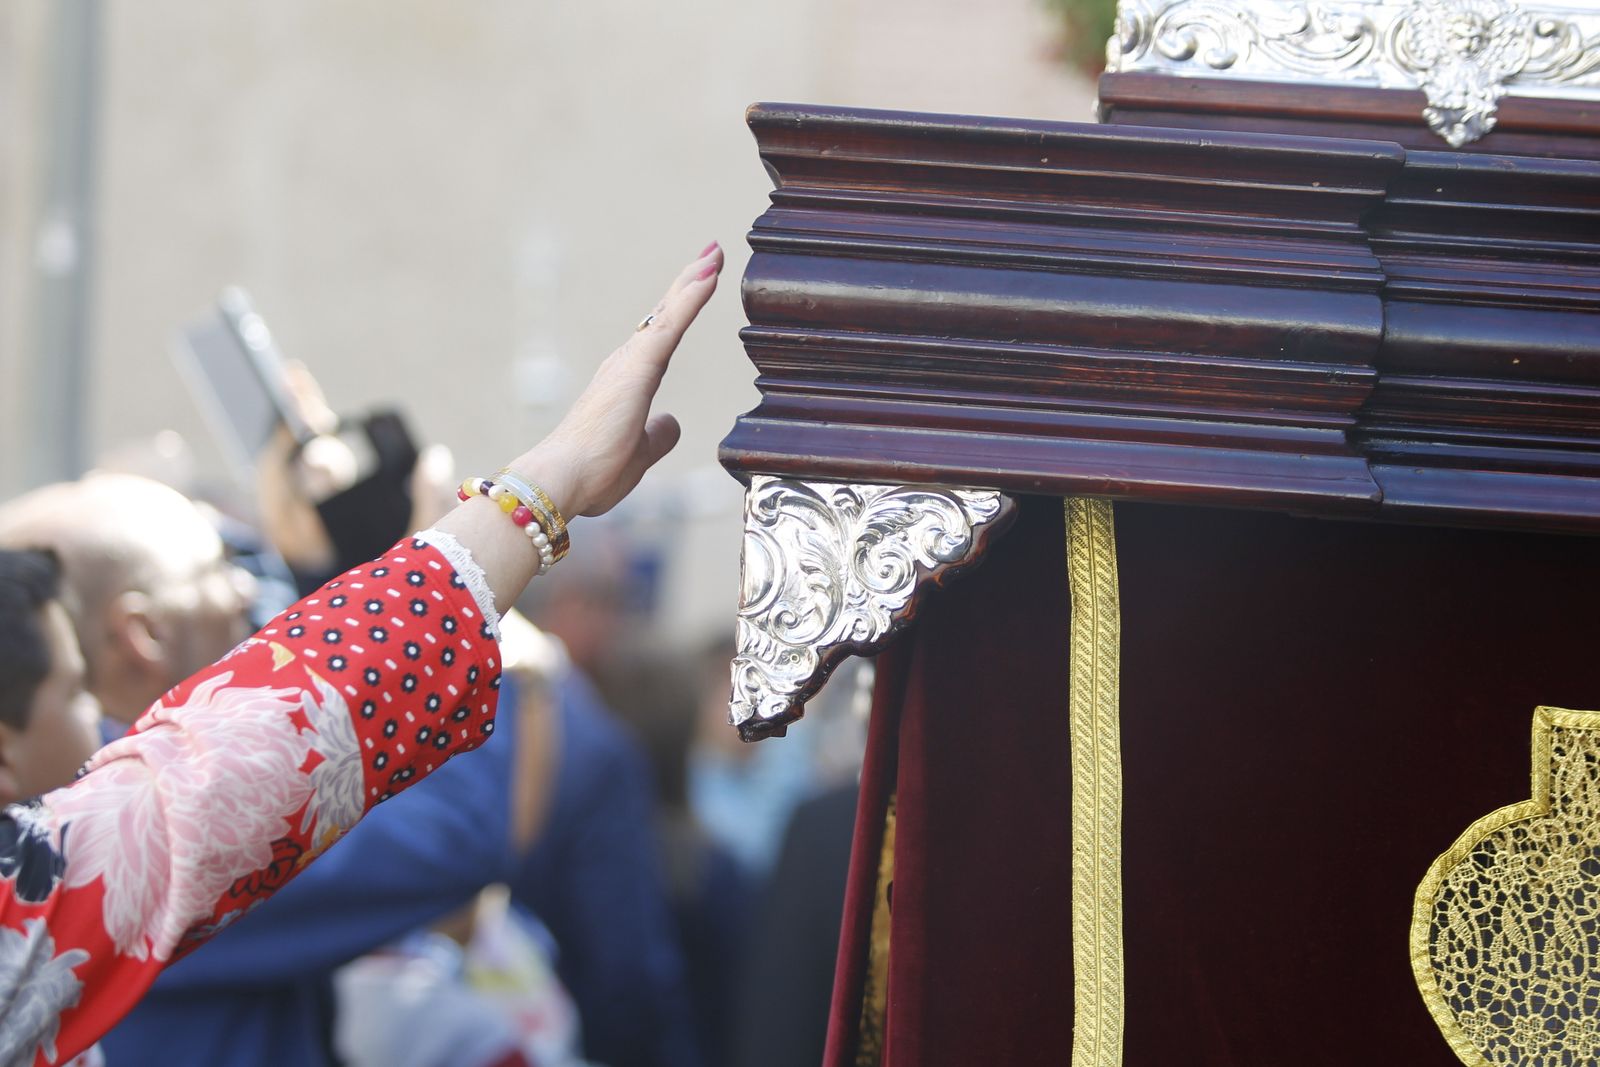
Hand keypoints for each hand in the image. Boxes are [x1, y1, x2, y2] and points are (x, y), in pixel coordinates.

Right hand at [510, 242, 723, 517]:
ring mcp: (629, 363)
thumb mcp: (640, 453)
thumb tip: (672, 422)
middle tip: (713, 253)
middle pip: (663, 315)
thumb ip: (658, 436)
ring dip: (692, 281)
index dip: (681, 308)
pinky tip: (709, 275)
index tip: (702, 281)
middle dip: (688, 283)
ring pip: (668, 313)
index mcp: (627, 383)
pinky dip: (690, 298)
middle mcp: (624, 365)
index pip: (661, 337)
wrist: (563, 481)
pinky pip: (670, 326)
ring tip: (716, 254)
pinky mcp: (636, 369)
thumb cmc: (593, 471)